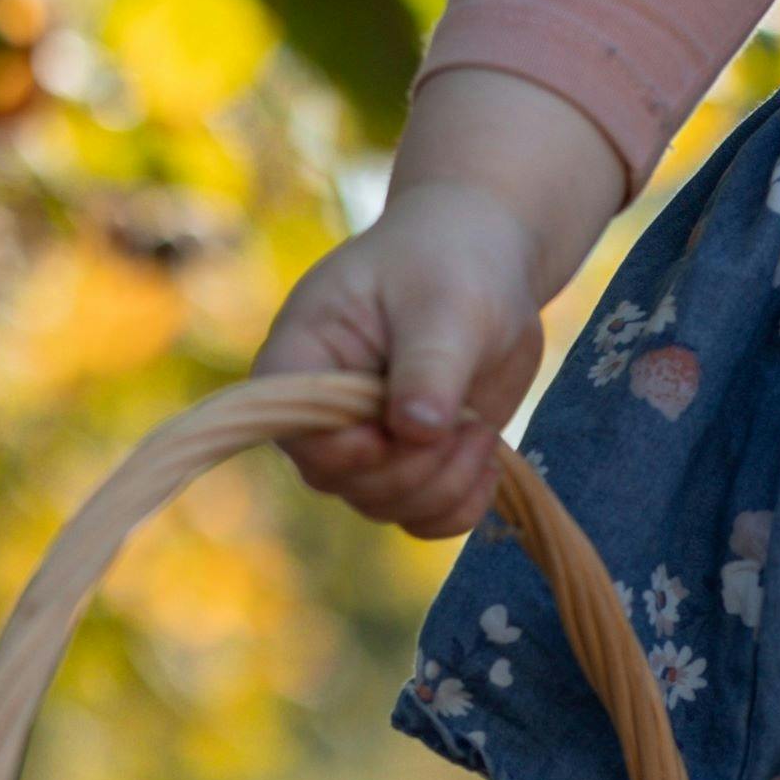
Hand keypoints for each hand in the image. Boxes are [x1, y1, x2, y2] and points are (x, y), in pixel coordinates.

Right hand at [254, 67, 631, 536]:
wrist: (487, 262)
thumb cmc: (450, 264)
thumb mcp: (445, 303)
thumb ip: (428, 365)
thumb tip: (416, 432)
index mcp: (302, 357)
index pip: (291, 427)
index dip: (342, 447)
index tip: (397, 429)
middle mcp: (322, 411)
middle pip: (342, 480)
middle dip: (412, 467)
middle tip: (464, 421)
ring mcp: (366, 442)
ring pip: (385, 506)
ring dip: (443, 484)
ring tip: (480, 429)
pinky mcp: (411, 462)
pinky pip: (424, 517)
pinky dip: (462, 504)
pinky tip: (488, 458)